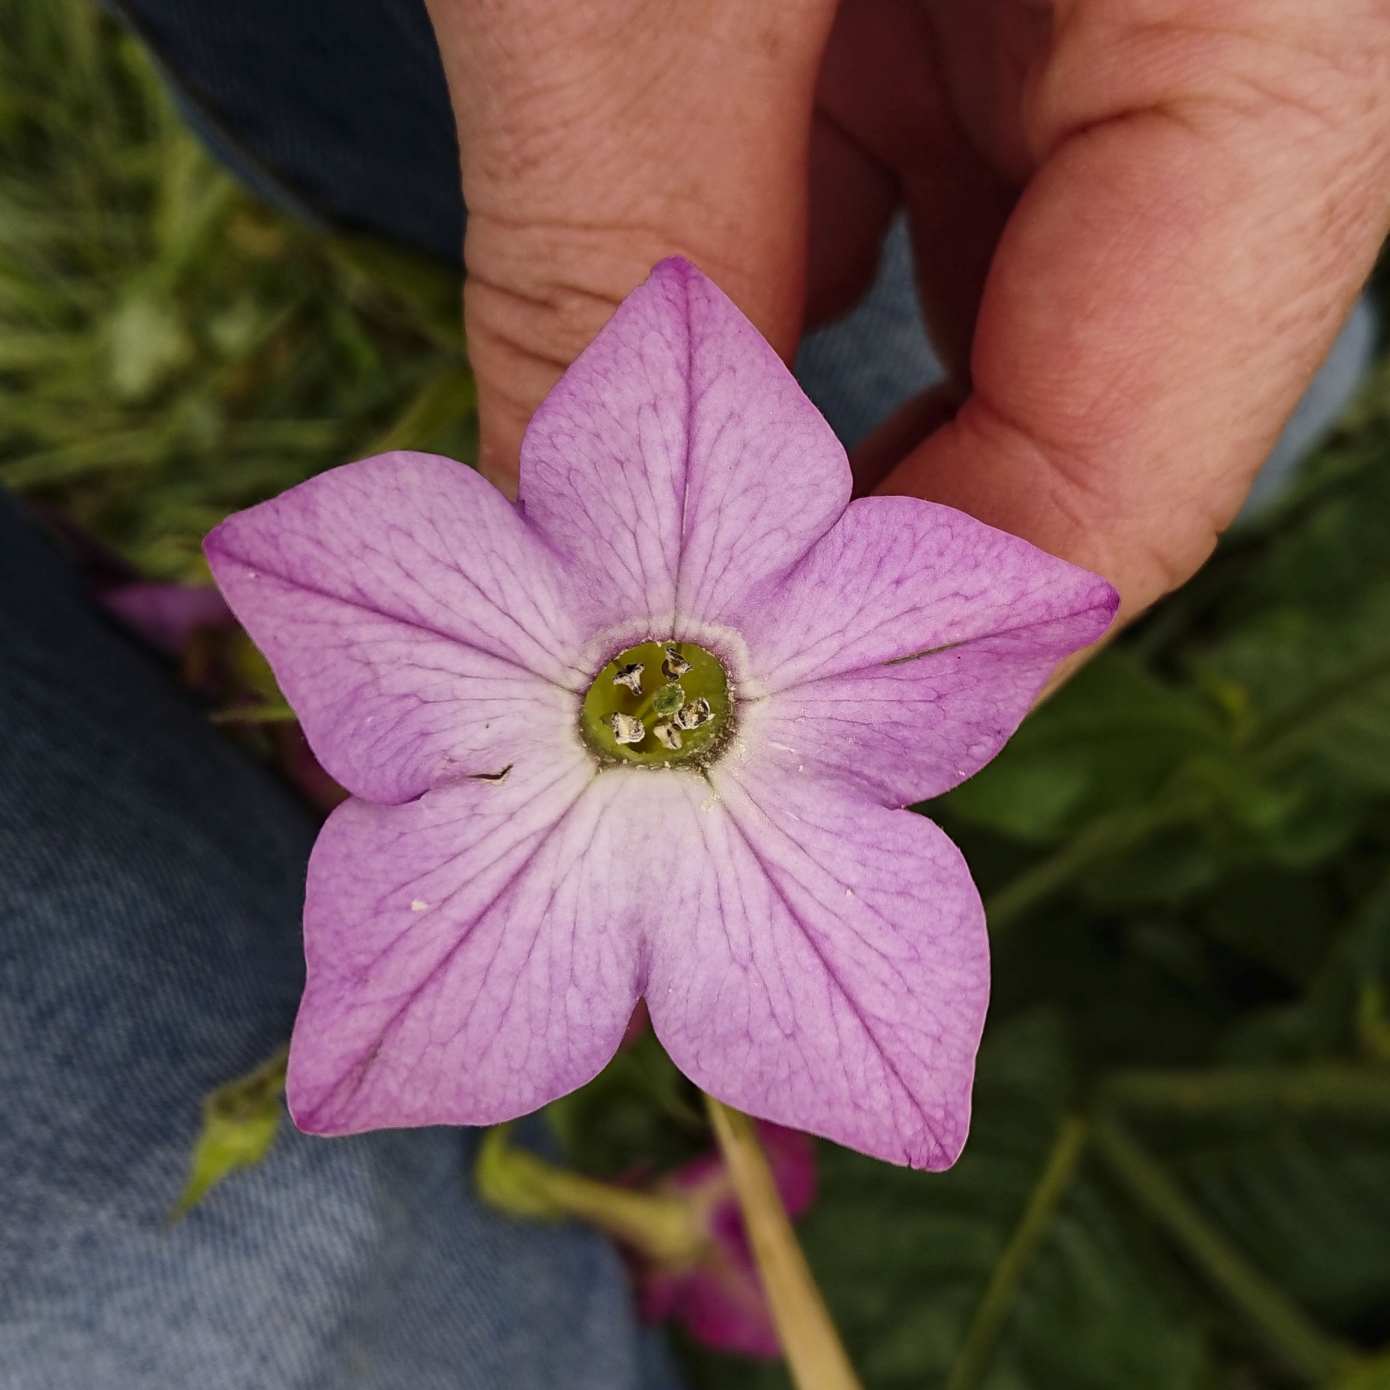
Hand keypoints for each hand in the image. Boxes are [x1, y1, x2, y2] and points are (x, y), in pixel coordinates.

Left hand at [423, 0, 1389, 622]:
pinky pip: (920, 188)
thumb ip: (635, 237)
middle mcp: (1243, 23)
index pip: (1152, 448)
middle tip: (671, 636)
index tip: (743, 708)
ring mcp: (1122, 5)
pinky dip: (788, 271)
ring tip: (655, 483)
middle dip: (867, 529)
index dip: (945, 621)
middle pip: (1088, 392)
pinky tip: (687, 307)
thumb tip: (567, 526)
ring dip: (811, 407)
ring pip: (995, 300)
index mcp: (1295, 5)